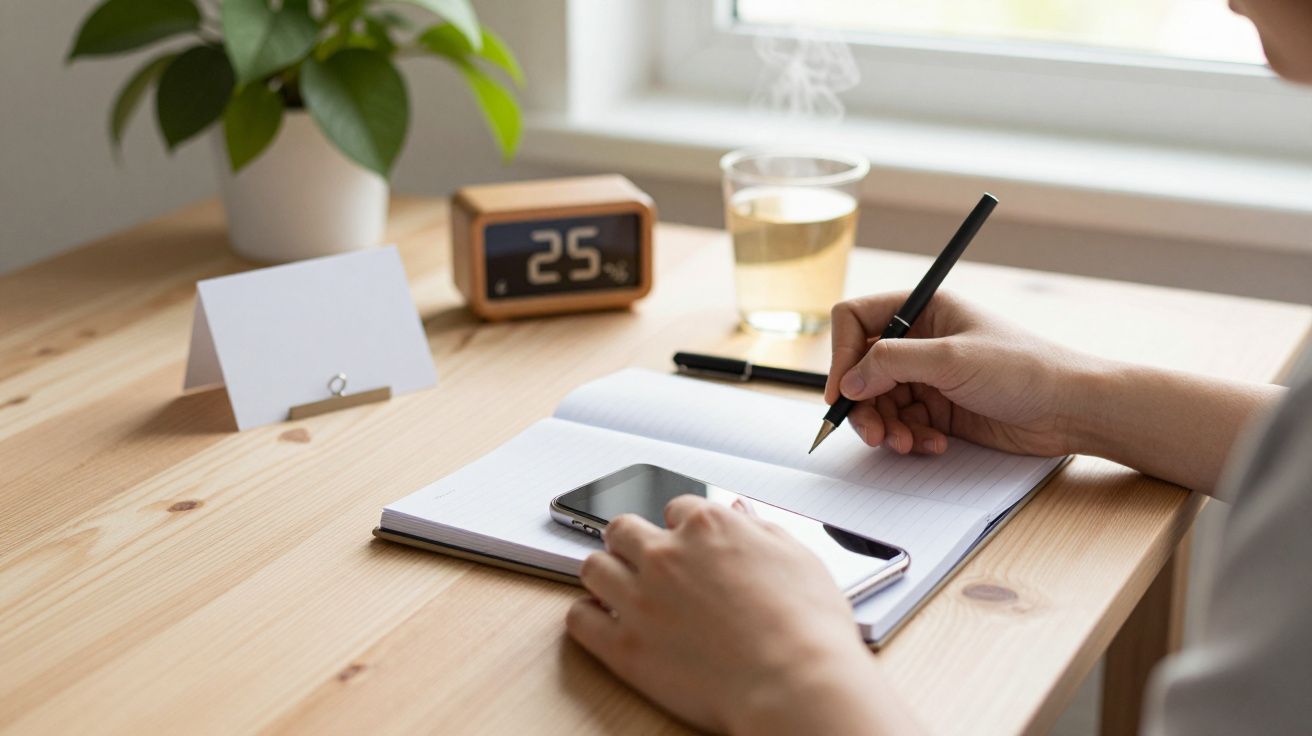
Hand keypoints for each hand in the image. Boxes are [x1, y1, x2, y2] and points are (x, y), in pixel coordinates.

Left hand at [565, 496, 921, 734]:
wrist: (794, 684)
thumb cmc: (807, 629)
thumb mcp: (798, 558)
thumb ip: (760, 530)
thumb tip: (740, 514)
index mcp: (709, 527)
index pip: (676, 507)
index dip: (681, 527)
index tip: (685, 543)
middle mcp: (667, 555)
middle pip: (623, 529)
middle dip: (633, 542)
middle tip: (645, 562)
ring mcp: (640, 599)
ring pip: (593, 567)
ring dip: (606, 574)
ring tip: (619, 589)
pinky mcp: (624, 646)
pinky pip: (579, 619)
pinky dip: (586, 617)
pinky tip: (601, 621)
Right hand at [826, 291, 1094, 456]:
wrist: (1072, 409)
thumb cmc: (1024, 369)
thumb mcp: (951, 359)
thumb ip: (891, 364)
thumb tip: (847, 381)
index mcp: (923, 309)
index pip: (856, 320)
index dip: (842, 354)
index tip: (840, 391)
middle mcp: (920, 340)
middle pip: (861, 369)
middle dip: (863, 404)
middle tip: (871, 433)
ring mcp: (929, 376)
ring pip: (878, 402)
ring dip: (885, 427)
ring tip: (905, 444)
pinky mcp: (939, 409)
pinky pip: (902, 423)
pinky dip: (908, 438)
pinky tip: (931, 445)